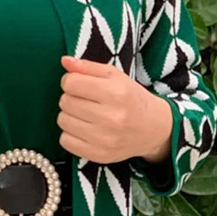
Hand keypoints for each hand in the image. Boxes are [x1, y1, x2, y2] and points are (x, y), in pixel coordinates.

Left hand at [57, 56, 172, 164]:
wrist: (153, 129)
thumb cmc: (131, 98)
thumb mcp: (115, 76)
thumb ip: (88, 66)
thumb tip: (64, 61)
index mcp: (116, 93)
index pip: (71, 83)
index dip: (70, 80)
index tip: (79, 83)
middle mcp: (111, 117)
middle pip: (65, 102)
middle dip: (71, 97)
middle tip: (85, 100)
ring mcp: (105, 139)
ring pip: (63, 121)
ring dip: (69, 115)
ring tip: (85, 114)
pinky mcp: (100, 155)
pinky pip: (65, 141)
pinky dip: (70, 134)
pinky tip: (84, 129)